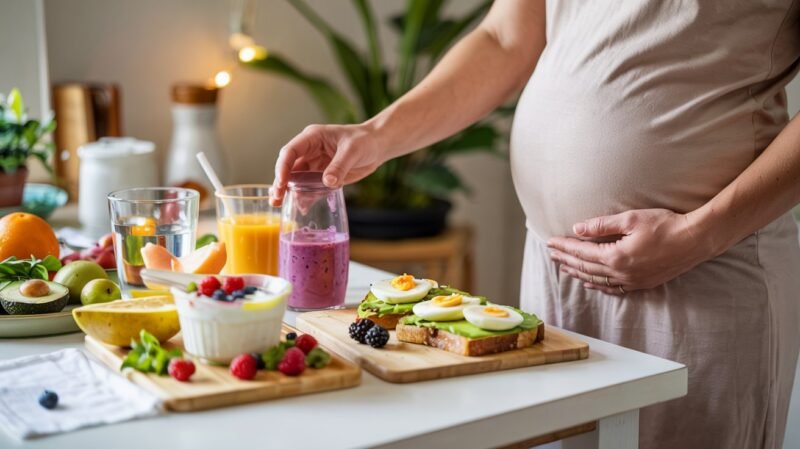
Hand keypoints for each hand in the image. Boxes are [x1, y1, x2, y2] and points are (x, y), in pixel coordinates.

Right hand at [271, 123, 386, 205]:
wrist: (377, 147)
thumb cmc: (365, 141)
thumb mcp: (353, 150)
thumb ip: (340, 165)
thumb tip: (327, 181)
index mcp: (312, 138)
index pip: (290, 151)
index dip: (283, 167)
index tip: (281, 184)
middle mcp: (309, 151)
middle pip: (288, 167)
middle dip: (281, 183)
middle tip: (276, 199)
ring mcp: (314, 165)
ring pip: (295, 179)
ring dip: (289, 192)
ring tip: (281, 206)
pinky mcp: (321, 177)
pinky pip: (309, 188)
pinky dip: (304, 197)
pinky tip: (302, 208)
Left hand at [547, 209, 713, 294]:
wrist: (696, 240)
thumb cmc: (666, 225)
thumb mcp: (631, 219)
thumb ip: (601, 225)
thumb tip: (576, 229)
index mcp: (616, 257)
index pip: (581, 252)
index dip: (564, 247)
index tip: (550, 242)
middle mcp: (621, 273)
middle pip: (585, 267)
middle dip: (566, 259)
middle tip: (551, 253)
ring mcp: (632, 281)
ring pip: (597, 280)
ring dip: (578, 273)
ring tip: (564, 267)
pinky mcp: (642, 283)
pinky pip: (613, 288)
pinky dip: (598, 285)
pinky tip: (589, 283)